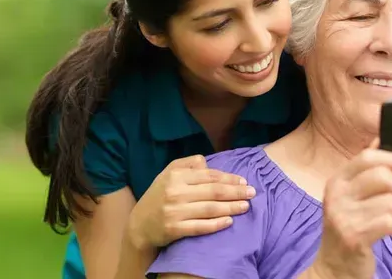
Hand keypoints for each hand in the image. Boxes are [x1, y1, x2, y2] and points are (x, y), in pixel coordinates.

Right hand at [126, 154, 254, 249]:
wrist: (139, 225)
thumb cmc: (159, 195)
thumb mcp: (168, 173)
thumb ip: (188, 164)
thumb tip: (207, 162)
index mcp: (176, 176)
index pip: (209, 176)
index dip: (229, 178)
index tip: (244, 181)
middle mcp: (175, 192)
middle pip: (213, 191)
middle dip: (235, 191)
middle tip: (252, 193)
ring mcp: (174, 212)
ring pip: (209, 209)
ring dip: (230, 207)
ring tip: (245, 206)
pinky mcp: (174, 229)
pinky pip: (200, 227)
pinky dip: (216, 224)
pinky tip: (229, 221)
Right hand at [310, 139, 391, 278]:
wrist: (334, 268)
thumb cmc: (352, 228)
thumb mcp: (352, 197)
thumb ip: (365, 172)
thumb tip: (380, 140)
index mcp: (338, 179)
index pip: (368, 156)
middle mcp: (336, 193)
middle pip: (380, 175)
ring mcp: (341, 214)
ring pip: (389, 201)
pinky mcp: (352, 235)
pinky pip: (389, 222)